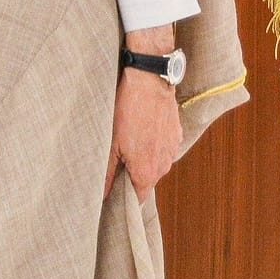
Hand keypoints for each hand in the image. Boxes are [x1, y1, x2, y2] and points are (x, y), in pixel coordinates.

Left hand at [105, 29, 182, 200]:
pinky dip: (152, 145)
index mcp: (147, 171)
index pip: (137, 198)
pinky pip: (163, 149)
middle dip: (132, 175)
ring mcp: (172, 149)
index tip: (113, 192)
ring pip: (155, 164)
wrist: (150, 80)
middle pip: (146, 180)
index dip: (124, 197)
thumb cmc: (128, 109)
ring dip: (143, 159)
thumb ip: (108, 171)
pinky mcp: (176, 135)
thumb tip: (102, 193)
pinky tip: (141, 131)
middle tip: (116, 161)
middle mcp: (164, 164)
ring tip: (128, 141)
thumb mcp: (111, 142)